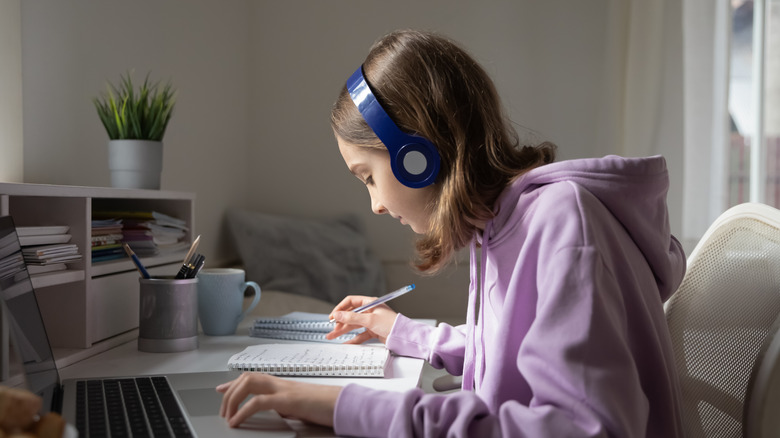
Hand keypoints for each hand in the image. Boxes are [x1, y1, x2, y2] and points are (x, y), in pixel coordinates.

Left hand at [217, 373, 340, 427]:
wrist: (342, 404)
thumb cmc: (324, 407)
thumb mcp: (299, 407)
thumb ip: (285, 406)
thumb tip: (276, 412)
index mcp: (283, 384)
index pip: (253, 377)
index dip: (234, 383)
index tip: (221, 389)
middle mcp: (281, 383)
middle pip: (247, 377)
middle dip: (230, 393)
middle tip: (223, 411)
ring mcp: (283, 389)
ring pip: (249, 383)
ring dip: (233, 399)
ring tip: (227, 416)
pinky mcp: (287, 400)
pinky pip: (258, 402)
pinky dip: (243, 412)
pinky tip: (237, 422)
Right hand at [326, 295, 397, 343]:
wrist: (403, 336)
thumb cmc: (391, 324)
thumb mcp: (369, 320)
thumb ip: (352, 318)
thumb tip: (337, 315)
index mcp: (370, 303)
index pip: (351, 302)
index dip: (340, 308)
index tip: (333, 316)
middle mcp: (370, 311)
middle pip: (351, 315)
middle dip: (340, 322)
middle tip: (331, 329)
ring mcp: (371, 321)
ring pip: (354, 325)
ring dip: (343, 330)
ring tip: (333, 336)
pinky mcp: (373, 330)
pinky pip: (360, 334)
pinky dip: (353, 338)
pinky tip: (346, 343)